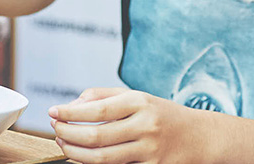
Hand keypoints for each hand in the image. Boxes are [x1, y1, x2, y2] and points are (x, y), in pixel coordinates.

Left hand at [49, 87, 205, 163]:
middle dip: (68, 135)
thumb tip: (71, 106)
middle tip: (54, 130)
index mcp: (138, 102)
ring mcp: (151, 152)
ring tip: (63, 145)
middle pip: (97, 137)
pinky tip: (83, 159)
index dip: (69, 113)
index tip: (52, 111)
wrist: (201, 137)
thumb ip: (101, 97)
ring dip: (77, 154)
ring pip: (104, 159)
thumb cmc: (159, 113)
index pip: (96, 110)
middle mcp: (145, 126)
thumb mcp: (133, 96)